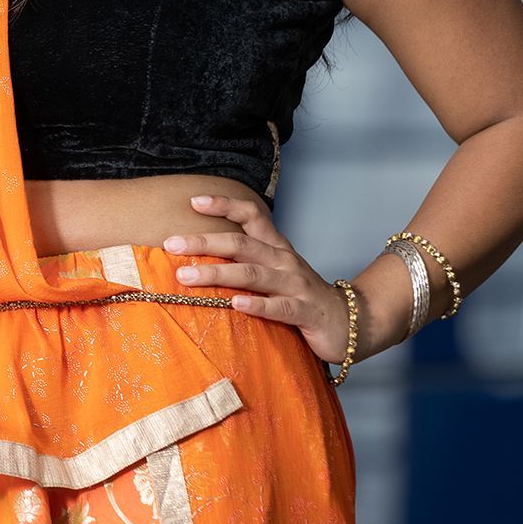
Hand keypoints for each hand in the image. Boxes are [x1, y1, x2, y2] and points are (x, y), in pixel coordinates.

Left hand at [163, 194, 351, 368]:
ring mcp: (295, 285)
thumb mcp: (274, 272)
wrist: (351, 321)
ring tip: (186, 277)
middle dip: (204, 242)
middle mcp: (284, 261)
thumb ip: (245, 262)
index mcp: (276, 247)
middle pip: (242, 244)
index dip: (224, 204)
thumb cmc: (302, 296)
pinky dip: (256, 305)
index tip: (193, 201)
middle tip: (171, 244)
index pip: (251, 215)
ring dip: (218, 274)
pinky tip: (235, 305)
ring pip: (253, 275)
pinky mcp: (305, 312)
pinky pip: (278, 308)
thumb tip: (195, 257)